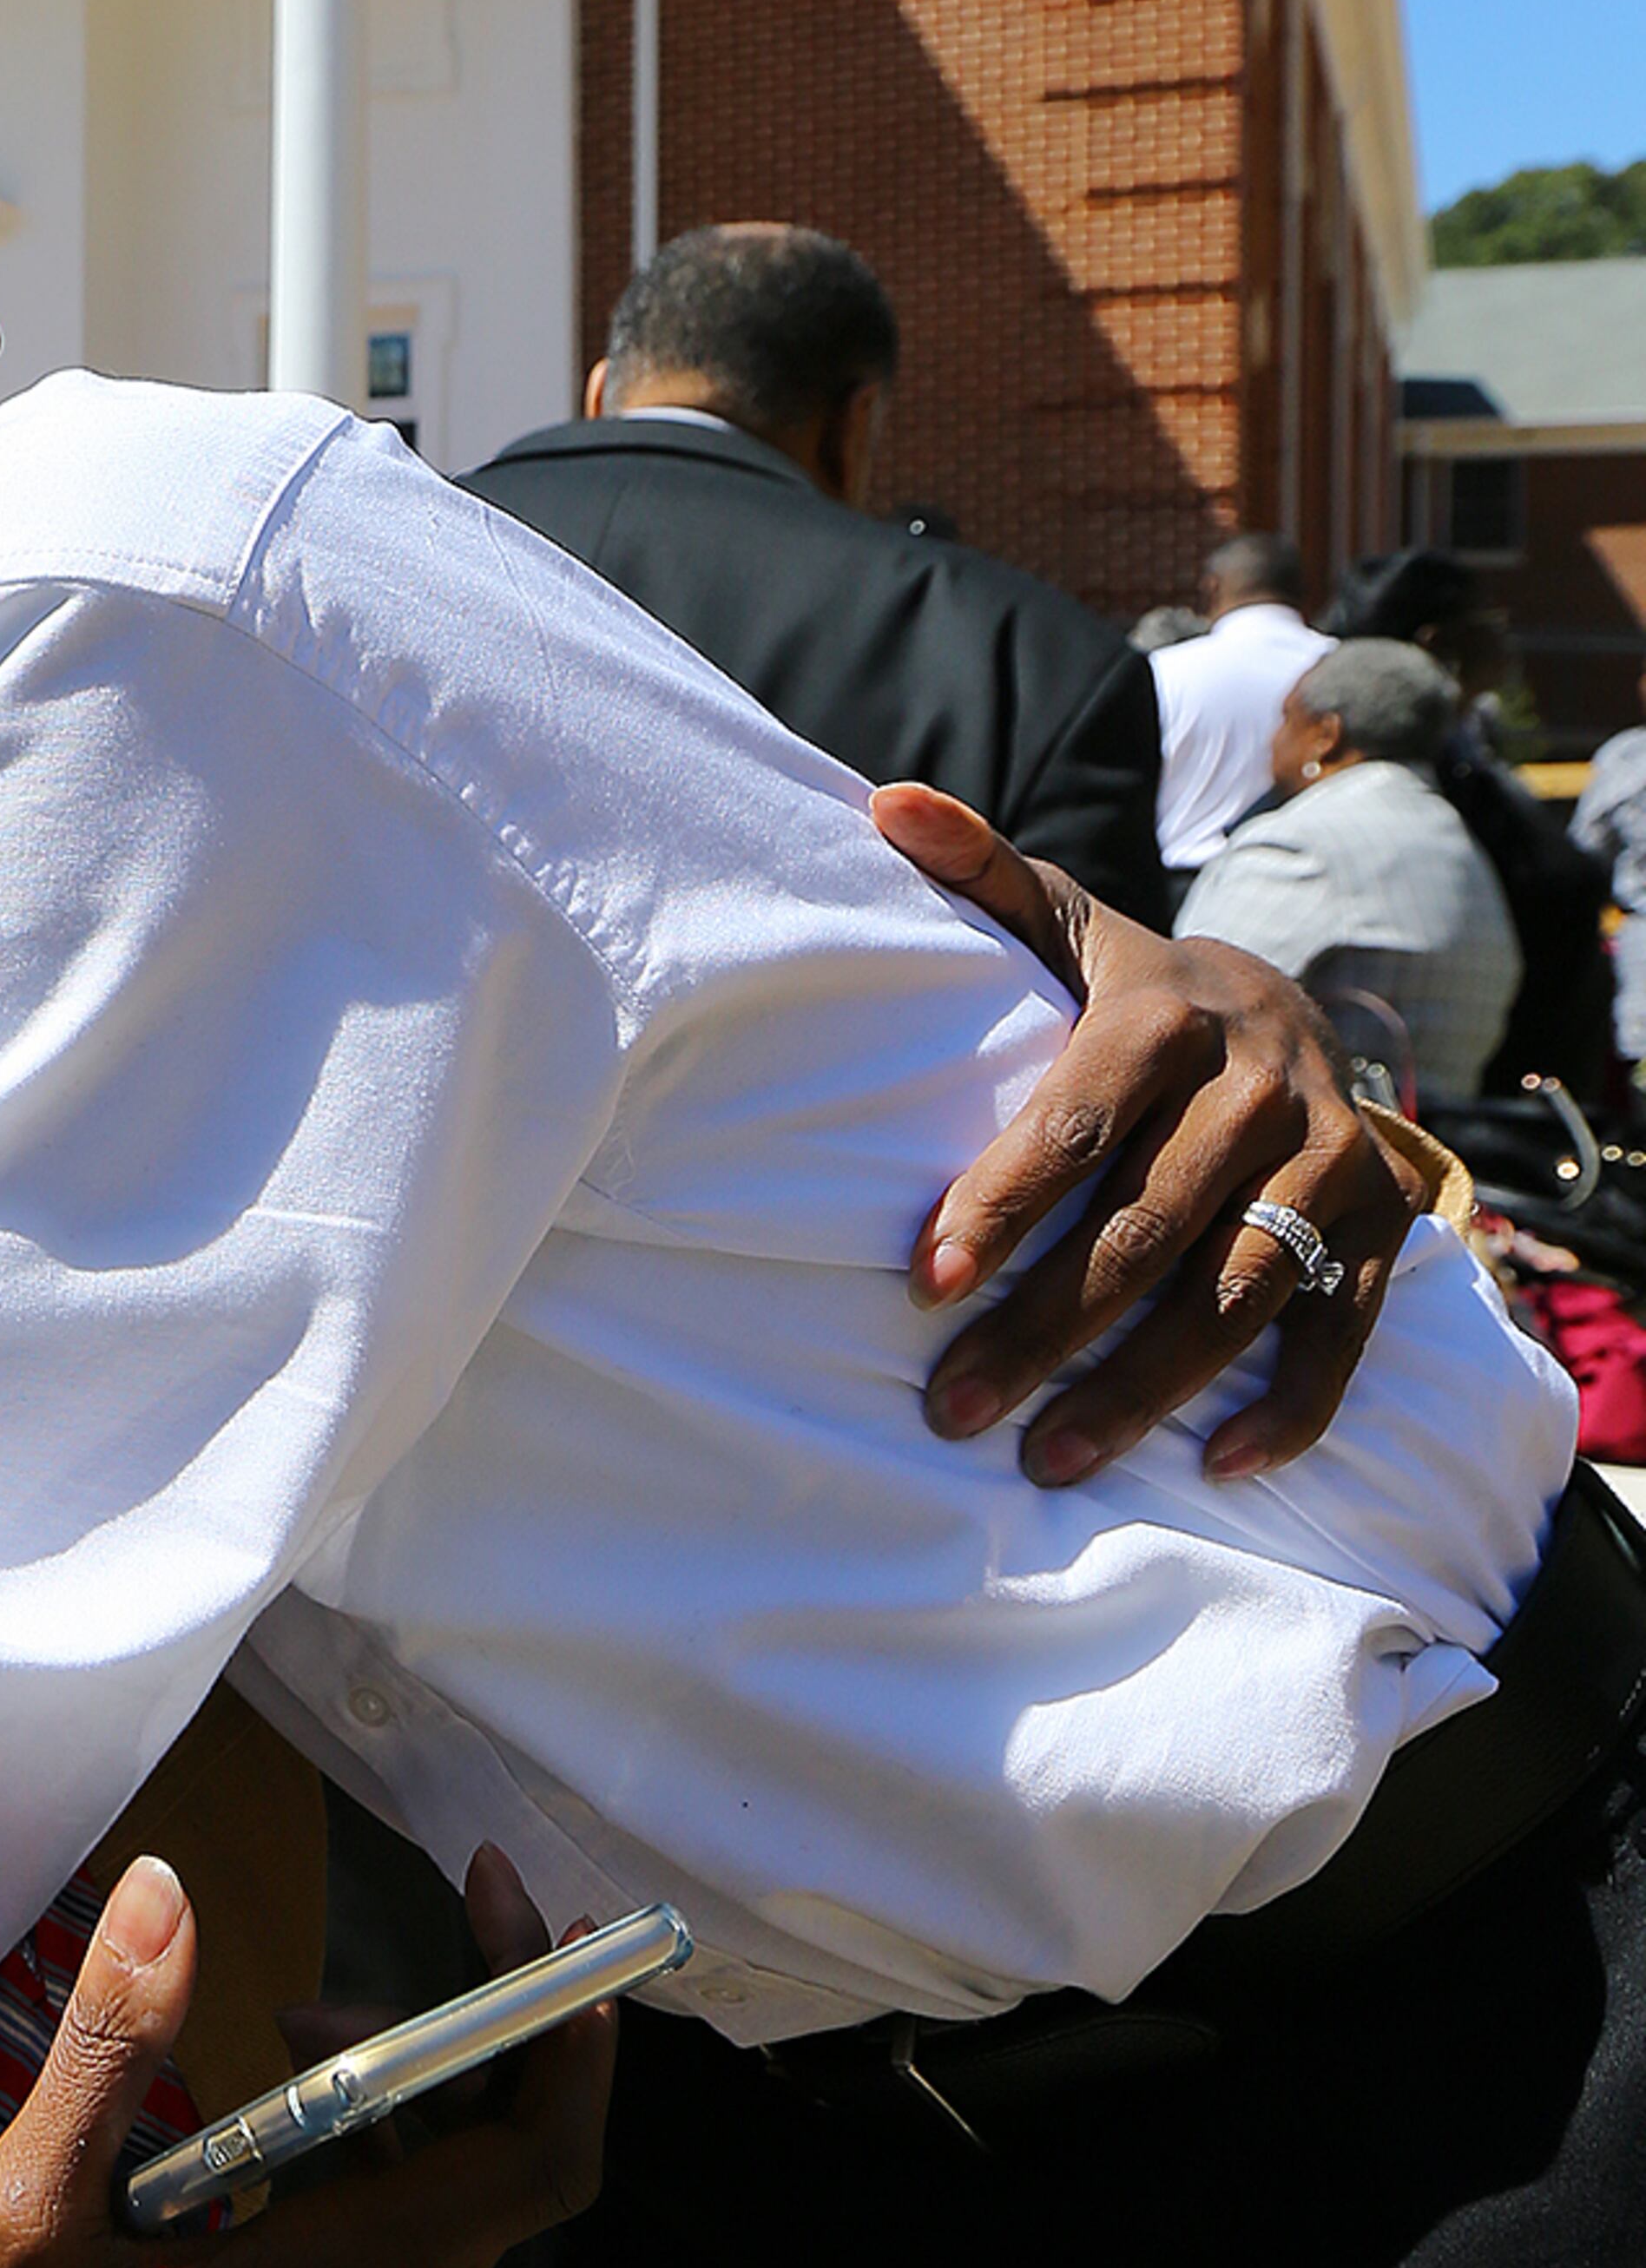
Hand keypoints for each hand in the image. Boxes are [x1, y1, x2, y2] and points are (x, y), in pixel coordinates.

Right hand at [0, 1846, 606, 2267]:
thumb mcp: (30, 2205)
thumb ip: (112, 2045)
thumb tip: (165, 1889)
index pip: (534, 2160)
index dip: (562, 2033)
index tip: (544, 1922)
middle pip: (509, 2163)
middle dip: (450, 2037)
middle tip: (310, 1994)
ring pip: (468, 2205)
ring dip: (409, 2100)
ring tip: (282, 2044)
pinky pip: (430, 2254)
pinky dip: (392, 2167)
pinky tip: (282, 2142)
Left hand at [873, 786, 1430, 1487]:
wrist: (1291, 1011)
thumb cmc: (1137, 991)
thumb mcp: (1065, 924)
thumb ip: (977, 875)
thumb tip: (885, 803)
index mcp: (1165, 1017)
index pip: (1075, 1124)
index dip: (1001, 1204)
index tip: (926, 1282)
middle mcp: (1258, 1089)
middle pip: (1143, 1230)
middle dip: (1045, 1328)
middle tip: (955, 1407)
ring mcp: (1328, 1161)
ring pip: (1233, 1295)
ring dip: (1142, 1389)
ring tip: (1049, 1459)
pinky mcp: (1382, 1226)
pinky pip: (1341, 1332)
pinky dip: (1289, 1405)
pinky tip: (1218, 1464)